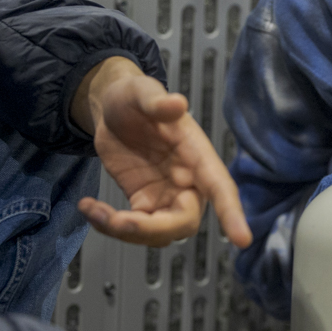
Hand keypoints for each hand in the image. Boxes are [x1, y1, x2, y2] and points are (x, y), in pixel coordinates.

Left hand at [71, 57, 251, 247]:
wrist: (111, 109)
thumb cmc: (133, 97)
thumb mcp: (140, 91)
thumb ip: (156, 100)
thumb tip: (176, 103)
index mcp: (196, 154)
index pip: (220, 186)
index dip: (232, 212)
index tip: (242, 239)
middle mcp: (187, 181)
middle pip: (184, 221)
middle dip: (152, 230)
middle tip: (117, 221)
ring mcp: (165, 196)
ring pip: (158, 233)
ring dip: (125, 231)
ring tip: (92, 209)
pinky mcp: (144, 203)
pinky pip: (134, 229)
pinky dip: (109, 225)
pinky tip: (88, 207)